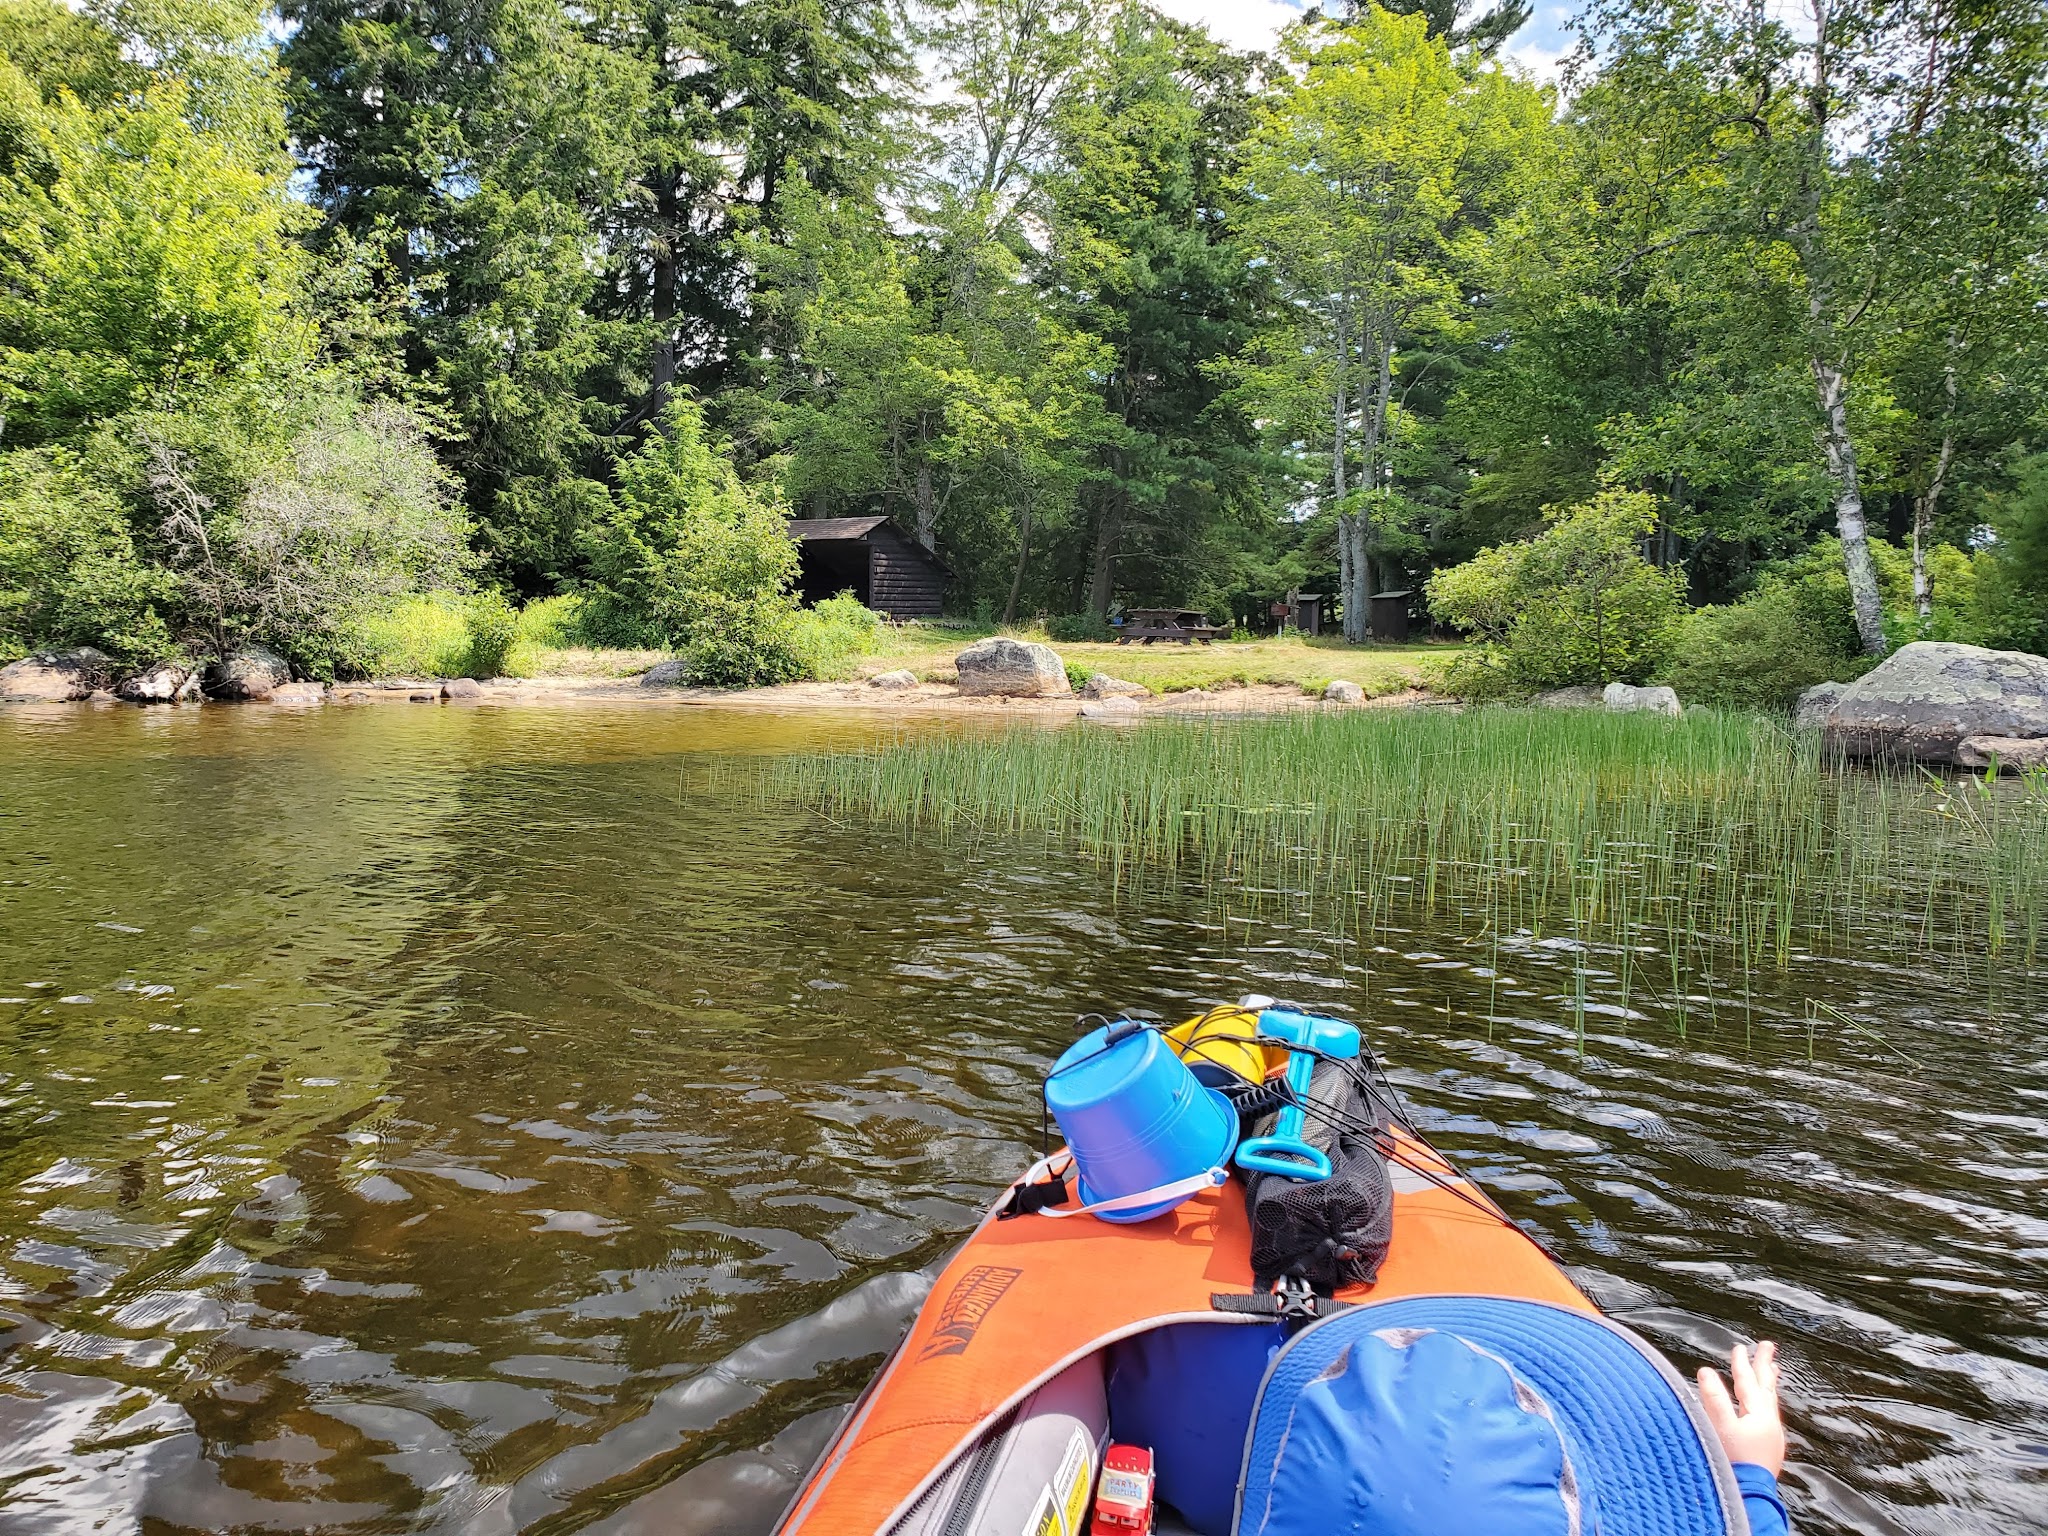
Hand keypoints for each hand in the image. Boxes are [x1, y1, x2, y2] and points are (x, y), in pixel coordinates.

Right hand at [1697, 1341, 1785, 1477]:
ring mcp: (1771, 1434)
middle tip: (1768, 1347)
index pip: (1747, 1382)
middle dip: (1764, 1365)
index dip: (1741, 1363)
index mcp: (1757, 1414)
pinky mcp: (1770, 1446)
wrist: (1750, 1493)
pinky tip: (1765, 1405)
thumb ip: (1713, 1399)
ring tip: (1772, 1370)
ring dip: (1768, 1382)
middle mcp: (1768, 1421)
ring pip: (1770, 1400)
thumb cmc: (1734, 1462)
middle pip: (1766, 1387)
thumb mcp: (1720, 1427)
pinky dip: (1767, 1401)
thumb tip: (1705, 1372)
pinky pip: (1769, 1413)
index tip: (1739, 1347)